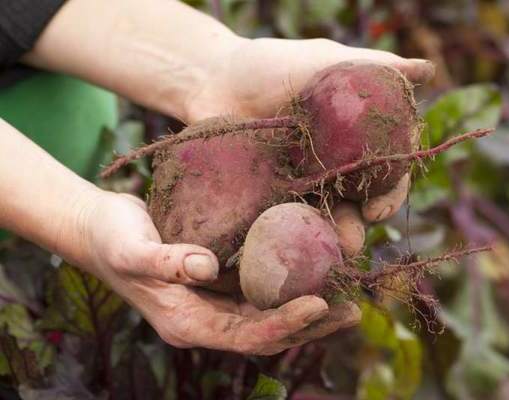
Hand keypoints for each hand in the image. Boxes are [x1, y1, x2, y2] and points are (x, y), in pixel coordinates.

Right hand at [79, 191, 359, 353]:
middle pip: (267, 332)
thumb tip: (208, 268)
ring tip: (347, 296)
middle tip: (352, 310)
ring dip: (307, 309)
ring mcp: (214, 302)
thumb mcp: (132, 249)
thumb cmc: (111, 240)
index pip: (245, 335)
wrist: (99, 229)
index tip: (319, 304)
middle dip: (310, 325)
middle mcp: (206, 319)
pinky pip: (260, 290)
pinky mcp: (219, 281)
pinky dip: (288, 285)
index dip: (283, 323)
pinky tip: (314, 268)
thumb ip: (165, 261)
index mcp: (187, 322)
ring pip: (268, 314)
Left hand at [184, 38, 433, 254]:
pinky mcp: (269, 196)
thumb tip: (426, 70)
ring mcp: (302, 184)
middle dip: (359, 226)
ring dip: (329, 240)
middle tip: (351, 242)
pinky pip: (285, 221)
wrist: (212, 79)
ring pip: (325, 218)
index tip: (379, 208)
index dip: (390, 192)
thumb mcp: (322, 62)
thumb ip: (371, 68)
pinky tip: (289, 250)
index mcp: (355, 139)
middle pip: (359, 203)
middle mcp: (334, 166)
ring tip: (323, 254)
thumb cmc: (270, 65)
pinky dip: (291, 237)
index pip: (386, 171)